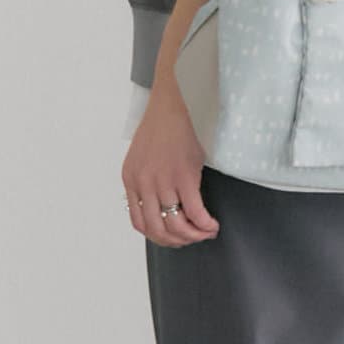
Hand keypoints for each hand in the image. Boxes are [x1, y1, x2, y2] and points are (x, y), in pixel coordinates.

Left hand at [122, 71, 220, 246]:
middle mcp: (143, 184)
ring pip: (176, 225)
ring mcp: (163, 181)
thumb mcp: (143, 157)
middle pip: (157, 230)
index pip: (139, 223)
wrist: (172, 102)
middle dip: (178, 241)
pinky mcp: (184, 176)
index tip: (174, 237)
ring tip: (206, 232)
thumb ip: (147, 181)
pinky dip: (205, 224)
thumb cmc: (162, 126)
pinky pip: (195, 212)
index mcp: (131, 180)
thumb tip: (164, 206)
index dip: (158, 236)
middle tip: (193, 238)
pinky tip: (213, 225)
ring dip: (194, 235)